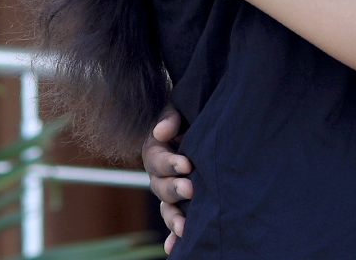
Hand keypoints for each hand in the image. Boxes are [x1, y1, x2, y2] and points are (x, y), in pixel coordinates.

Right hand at [142, 108, 191, 252]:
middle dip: (175, 189)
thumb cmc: (189, 118)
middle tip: (191, 188)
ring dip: (174, 219)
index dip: (170, 163)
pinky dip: (173, 236)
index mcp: (155, 152)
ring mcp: (169, 192)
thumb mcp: (179, 111)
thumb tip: (161, 132)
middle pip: (160, 187)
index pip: (157, 160)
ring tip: (185, 227)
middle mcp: (158, 175)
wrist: (200, 128)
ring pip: (166, 208)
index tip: (186, 164)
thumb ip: (171, 118)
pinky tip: (174, 247)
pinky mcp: (181, 205)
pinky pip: (174, 222)